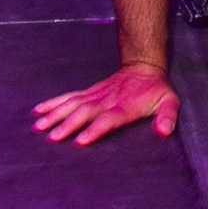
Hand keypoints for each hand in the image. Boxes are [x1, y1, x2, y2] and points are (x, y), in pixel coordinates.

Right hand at [32, 62, 178, 145]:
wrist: (144, 67)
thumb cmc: (156, 90)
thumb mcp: (169, 102)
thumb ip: (168, 116)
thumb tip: (165, 131)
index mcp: (124, 107)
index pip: (107, 119)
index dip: (94, 129)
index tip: (80, 141)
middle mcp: (106, 101)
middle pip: (84, 113)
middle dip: (67, 125)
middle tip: (52, 138)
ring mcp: (95, 96)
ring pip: (72, 104)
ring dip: (55, 115)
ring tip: (38, 126)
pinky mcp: (88, 93)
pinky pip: (68, 97)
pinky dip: (52, 103)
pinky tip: (38, 111)